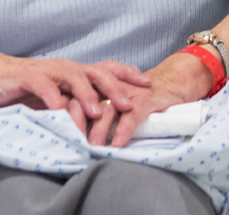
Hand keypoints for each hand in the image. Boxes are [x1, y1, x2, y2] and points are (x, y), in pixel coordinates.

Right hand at [0, 54, 150, 121]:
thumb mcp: (55, 96)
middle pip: (94, 71)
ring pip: (72, 76)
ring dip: (86, 93)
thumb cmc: (24, 88)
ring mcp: (46, 70)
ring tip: (97, 111)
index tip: (147, 83)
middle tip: (129, 104)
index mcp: (73, 72)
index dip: (126, 73)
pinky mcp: (28, 76)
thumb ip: (75, 105)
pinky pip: (44, 86)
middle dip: (114, 86)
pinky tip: (60, 111)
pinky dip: (54, 99)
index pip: (104, 68)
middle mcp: (63, 68)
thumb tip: (102, 122)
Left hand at [71, 51, 214, 146]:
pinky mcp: (145, 99)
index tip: (61, 128)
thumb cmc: (133, 94)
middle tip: (74, 139)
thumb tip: (73, 126)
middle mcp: (109, 84)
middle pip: (88, 100)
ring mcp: (127, 91)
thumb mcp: (110, 97)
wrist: (168, 82)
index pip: (76, 94)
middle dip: (80, 120)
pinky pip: (132, 115)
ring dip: (100, 129)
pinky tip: (118, 144)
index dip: (68, 110)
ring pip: (108, 108)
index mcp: (97, 82)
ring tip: (93, 146)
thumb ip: (94, 108)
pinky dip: (124, 130)